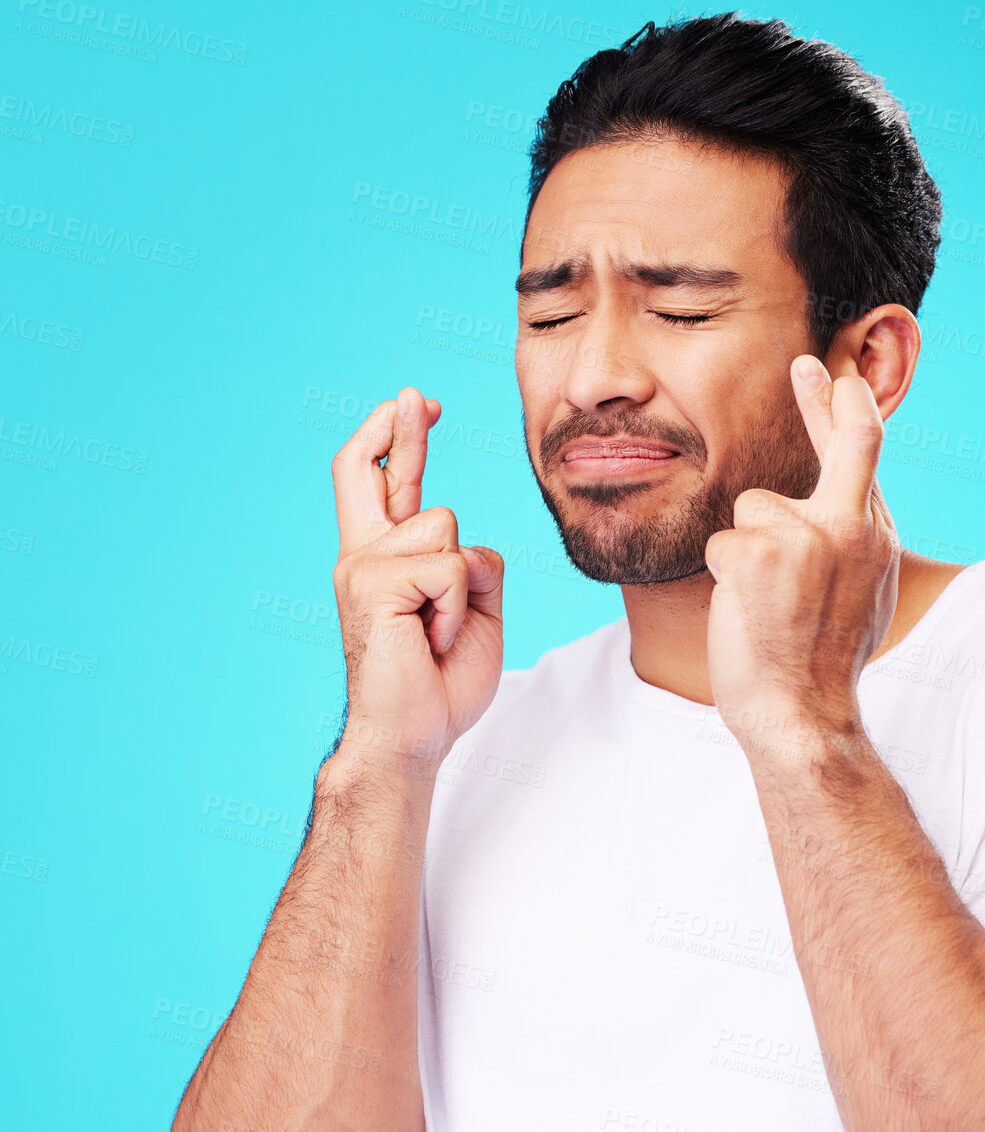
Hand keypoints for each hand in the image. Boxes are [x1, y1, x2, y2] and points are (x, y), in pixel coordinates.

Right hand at [330, 386, 504, 771]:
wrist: (414, 736)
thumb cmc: (441, 683)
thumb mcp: (476, 610)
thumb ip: (473, 565)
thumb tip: (467, 542)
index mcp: (386, 560)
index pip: (382, 483)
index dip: (398, 439)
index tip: (418, 405)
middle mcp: (363, 555)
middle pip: (372, 470)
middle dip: (400, 428)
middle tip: (419, 395)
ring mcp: (361, 566)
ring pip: (446, 529)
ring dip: (465, 586)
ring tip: (440, 632)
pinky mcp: (371, 584)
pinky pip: (449, 567)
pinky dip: (458, 606)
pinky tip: (434, 639)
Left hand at [703, 356, 900, 752]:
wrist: (803, 716)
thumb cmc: (821, 666)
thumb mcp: (858, 598)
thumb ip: (852, 545)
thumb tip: (845, 510)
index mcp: (876, 539)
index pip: (864, 457)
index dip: (844, 410)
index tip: (834, 377)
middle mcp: (852, 527)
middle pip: (844, 442)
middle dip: (825, 399)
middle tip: (808, 364)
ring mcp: (807, 535)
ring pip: (754, 508)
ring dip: (746, 551)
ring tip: (764, 603)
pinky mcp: (759, 551)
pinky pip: (723, 543)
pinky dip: (724, 577)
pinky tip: (744, 612)